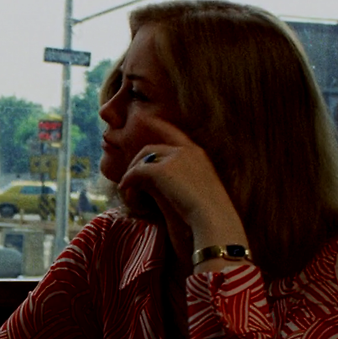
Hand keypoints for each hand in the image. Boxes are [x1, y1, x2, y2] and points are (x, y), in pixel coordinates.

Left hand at [117, 118, 245, 244]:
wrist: (213, 218)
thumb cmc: (211, 213)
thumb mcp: (201, 190)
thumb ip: (187, 181)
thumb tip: (172, 187)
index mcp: (198, 154)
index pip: (174, 134)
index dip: (158, 127)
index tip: (144, 120)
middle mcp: (186, 151)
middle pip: (153, 148)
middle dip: (138, 160)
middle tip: (129, 175)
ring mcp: (175, 158)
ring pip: (144, 157)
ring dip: (132, 171)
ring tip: (125, 185)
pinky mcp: (162, 170)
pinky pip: (137, 171)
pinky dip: (128, 179)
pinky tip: (124, 189)